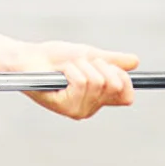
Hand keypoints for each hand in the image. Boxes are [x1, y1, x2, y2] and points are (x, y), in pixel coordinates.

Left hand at [16, 40, 137, 120]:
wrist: (29, 58)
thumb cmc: (55, 58)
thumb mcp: (90, 55)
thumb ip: (112, 61)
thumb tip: (135, 61)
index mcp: (99, 99)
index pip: (127, 95)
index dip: (122, 77)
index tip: (108, 65)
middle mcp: (91, 108)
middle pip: (115, 85)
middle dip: (100, 65)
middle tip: (81, 64)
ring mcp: (78, 110)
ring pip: (97, 81)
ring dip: (82, 66)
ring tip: (68, 68)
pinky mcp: (65, 107)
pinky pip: (81, 82)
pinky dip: (72, 69)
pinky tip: (60, 73)